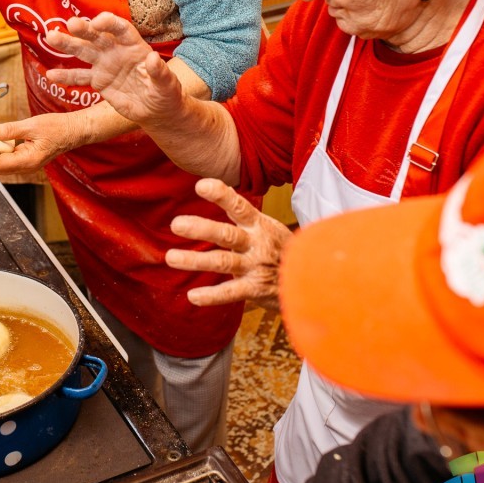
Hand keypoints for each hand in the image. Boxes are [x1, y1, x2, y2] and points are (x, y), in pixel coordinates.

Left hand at [0, 112, 89, 174]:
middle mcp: (27, 167)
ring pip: (1, 166)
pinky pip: (8, 161)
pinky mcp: (26, 161)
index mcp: (28, 160)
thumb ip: (10, 130)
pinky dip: (0, 152)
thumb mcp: (32, 125)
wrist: (72, 131)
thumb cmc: (57, 127)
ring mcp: (27, 166)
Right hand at [46, 12, 184, 124]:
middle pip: (98, 37)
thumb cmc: (166, 94)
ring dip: (67, 44)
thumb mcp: (167, 84)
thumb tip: (152, 58)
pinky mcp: (98, 81)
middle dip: (84, 29)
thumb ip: (159, 71)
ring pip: (84, 52)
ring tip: (51, 38)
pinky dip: (66, 77)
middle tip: (70, 24)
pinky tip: (50, 75)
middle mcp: (116, 51)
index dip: (110, 24)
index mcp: (135, 46)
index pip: (121, 30)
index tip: (98, 22)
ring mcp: (105, 65)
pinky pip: (80, 78)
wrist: (157, 111)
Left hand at [166, 178, 291, 306]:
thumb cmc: (281, 249)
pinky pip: (232, 292)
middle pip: (226, 234)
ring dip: (196, 260)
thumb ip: (243, 214)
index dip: (221, 195)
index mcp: (258, 225)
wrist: (313, 278)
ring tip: (171, 258)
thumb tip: (219, 188)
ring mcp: (256, 266)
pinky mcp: (256, 289)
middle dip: (200, 229)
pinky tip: (192, 296)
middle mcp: (256, 243)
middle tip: (176, 224)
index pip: (239, 206)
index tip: (200, 186)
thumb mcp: (267, 227)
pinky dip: (212, 295)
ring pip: (223, 262)